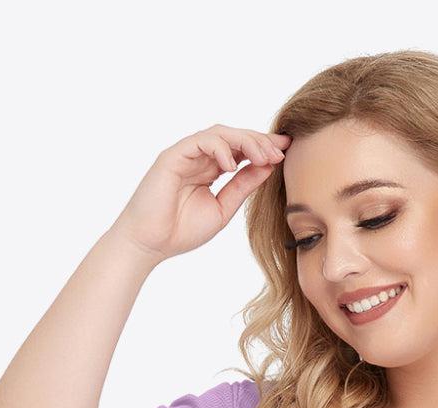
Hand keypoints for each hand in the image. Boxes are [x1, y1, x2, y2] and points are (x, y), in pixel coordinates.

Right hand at [109, 123, 291, 261]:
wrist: (150, 244)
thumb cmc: (181, 231)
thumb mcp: (223, 208)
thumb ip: (242, 187)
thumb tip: (267, 167)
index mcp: (211, 170)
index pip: (241, 151)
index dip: (263, 147)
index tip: (287, 150)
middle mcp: (200, 158)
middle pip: (234, 138)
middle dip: (260, 141)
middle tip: (280, 151)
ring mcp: (186, 155)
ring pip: (220, 134)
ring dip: (245, 141)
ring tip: (263, 156)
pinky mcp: (172, 156)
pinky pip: (200, 141)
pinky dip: (220, 148)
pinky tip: (233, 164)